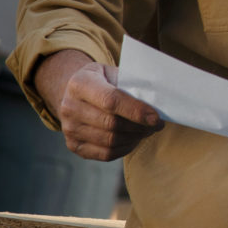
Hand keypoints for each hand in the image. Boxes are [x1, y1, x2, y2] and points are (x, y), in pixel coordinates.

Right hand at [40, 52, 164, 161]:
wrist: (76, 93)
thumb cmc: (103, 81)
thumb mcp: (114, 73)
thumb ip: (132, 84)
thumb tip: (157, 102)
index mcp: (79, 84)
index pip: (110, 101)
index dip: (136, 111)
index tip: (156, 118)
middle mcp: (69, 107)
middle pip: (111, 124)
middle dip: (140, 127)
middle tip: (157, 124)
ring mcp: (69, 128)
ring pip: (110, 141)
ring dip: (135, 138)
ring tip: (148, 130)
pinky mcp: (73, 145)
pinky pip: (105, 154)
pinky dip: (125, 148)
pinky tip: (135, 139)